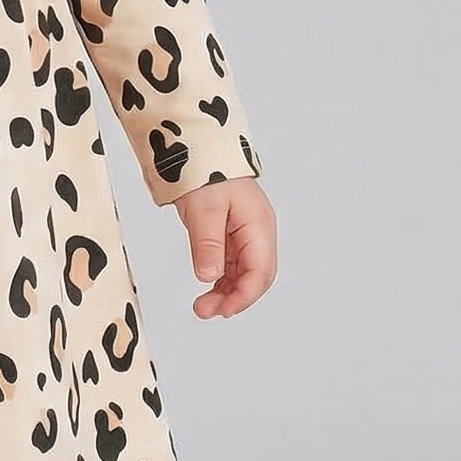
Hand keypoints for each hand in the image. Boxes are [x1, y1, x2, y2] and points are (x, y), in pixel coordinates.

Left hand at [172, 177, 276, 319]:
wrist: (199, 148)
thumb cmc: (206, 170)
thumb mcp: (203, 209)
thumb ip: (207, 244)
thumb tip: (208, 276)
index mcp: (258, 225)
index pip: (260, 272)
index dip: (243, 296)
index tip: (222, 310)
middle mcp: (257, 232)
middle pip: (255, 276)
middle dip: (234, 298)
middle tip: (205, 311)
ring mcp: (245, 233)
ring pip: (243, 272)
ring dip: (226, 292)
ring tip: (201, 306)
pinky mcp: (230, 233)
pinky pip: (231, 263)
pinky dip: (221, 279)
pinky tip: (207, 289)